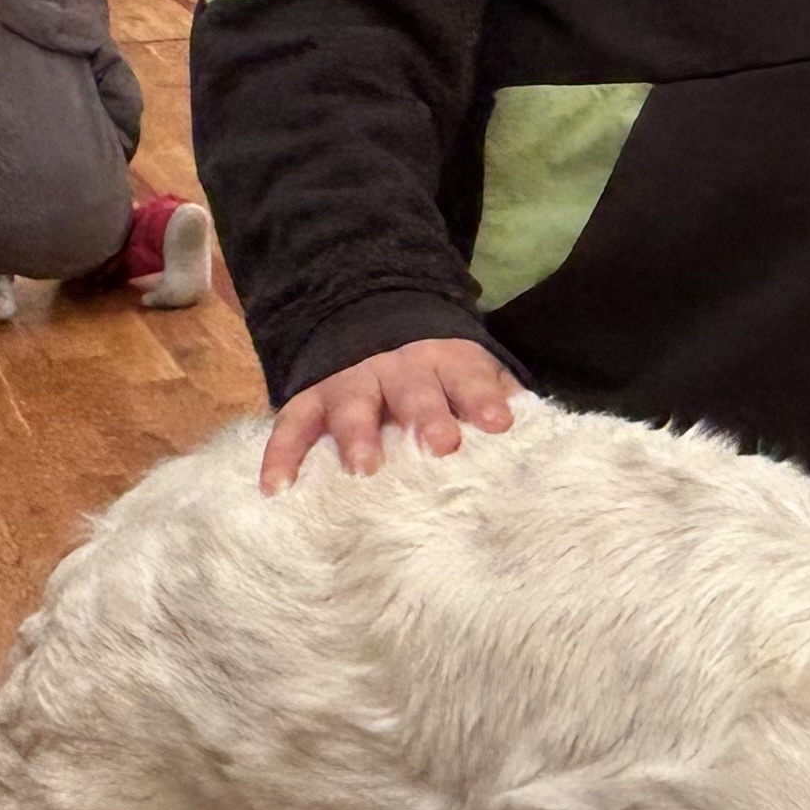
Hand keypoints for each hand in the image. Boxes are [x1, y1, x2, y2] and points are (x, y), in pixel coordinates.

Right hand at [260, 337, 517, 491]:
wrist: (366, 321)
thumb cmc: (432, 370)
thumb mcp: (465, 368)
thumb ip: (493, 393)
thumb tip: (533, 427)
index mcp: (442, 361)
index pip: (466, 376)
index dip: (481, 397)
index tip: (498, 423)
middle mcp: (395, 369)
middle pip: (414, 390)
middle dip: (427, 415)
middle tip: (441, 446)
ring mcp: (349, 383)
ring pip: (353, 405)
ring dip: (359, 434)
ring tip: (366, 467)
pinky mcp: (309, 401)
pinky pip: (292, 425)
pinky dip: (281, 455)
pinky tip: (276, 488)